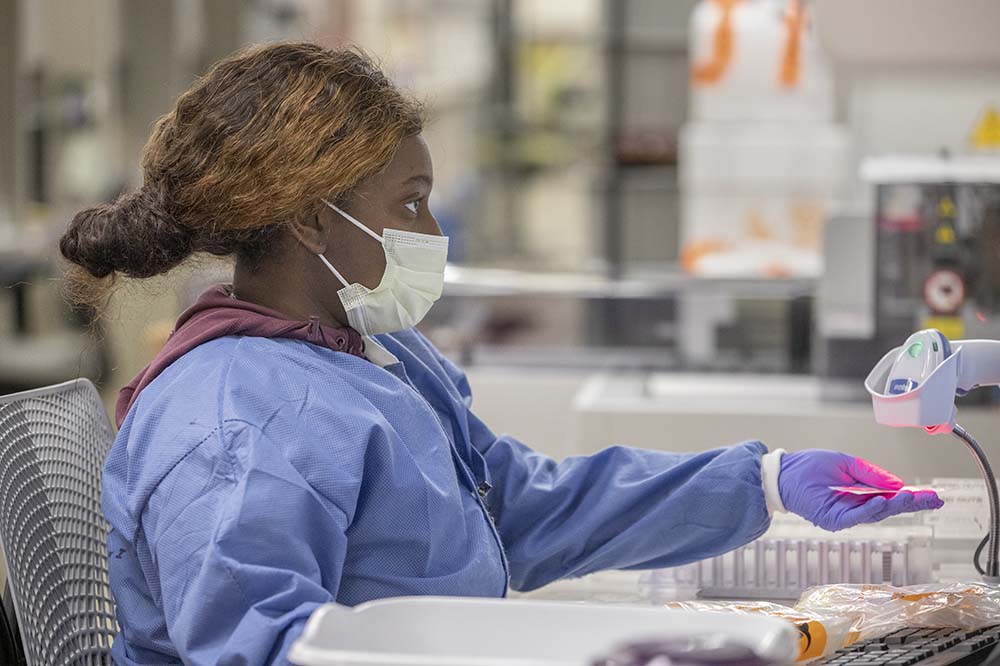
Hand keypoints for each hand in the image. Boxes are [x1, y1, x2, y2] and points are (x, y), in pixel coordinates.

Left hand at [778, 449, 942, 530]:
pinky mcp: (833, 519)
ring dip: (895, 505)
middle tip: (932, 499)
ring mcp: (845, 516)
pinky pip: (856, 516)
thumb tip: (897, 483)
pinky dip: (870, 509)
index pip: (890, 498)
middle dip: (911, 503)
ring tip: (912, 497)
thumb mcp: (846, 464)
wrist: (783, 473)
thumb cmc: (809, 467)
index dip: (911, 498)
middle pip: (889, 508)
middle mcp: (854, 507)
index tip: (932, 496)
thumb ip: (871, 474)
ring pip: (876, 513)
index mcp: (859, 494)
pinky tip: (883, 501)